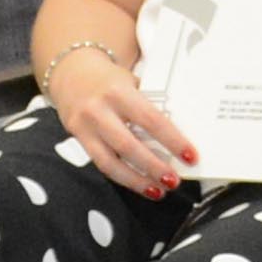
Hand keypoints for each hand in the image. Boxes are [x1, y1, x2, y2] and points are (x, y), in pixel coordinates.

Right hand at [43, 42, 200, 198]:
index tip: (190, 156)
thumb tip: (182, 130)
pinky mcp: (77, 137)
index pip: (151, 119)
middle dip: (153, 167)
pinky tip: (137, 183)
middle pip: (128, 145)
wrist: (71, 71)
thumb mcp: (132, 82)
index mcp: (119, 92)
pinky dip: (120, 176)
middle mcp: (99, 110)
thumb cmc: (109, 78)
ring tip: (157, 190)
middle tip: (174, 180)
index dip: (172, 140)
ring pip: (110, 161)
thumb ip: (150, 103)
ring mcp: (85, 126)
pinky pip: (99, 162)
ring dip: (136, 180)